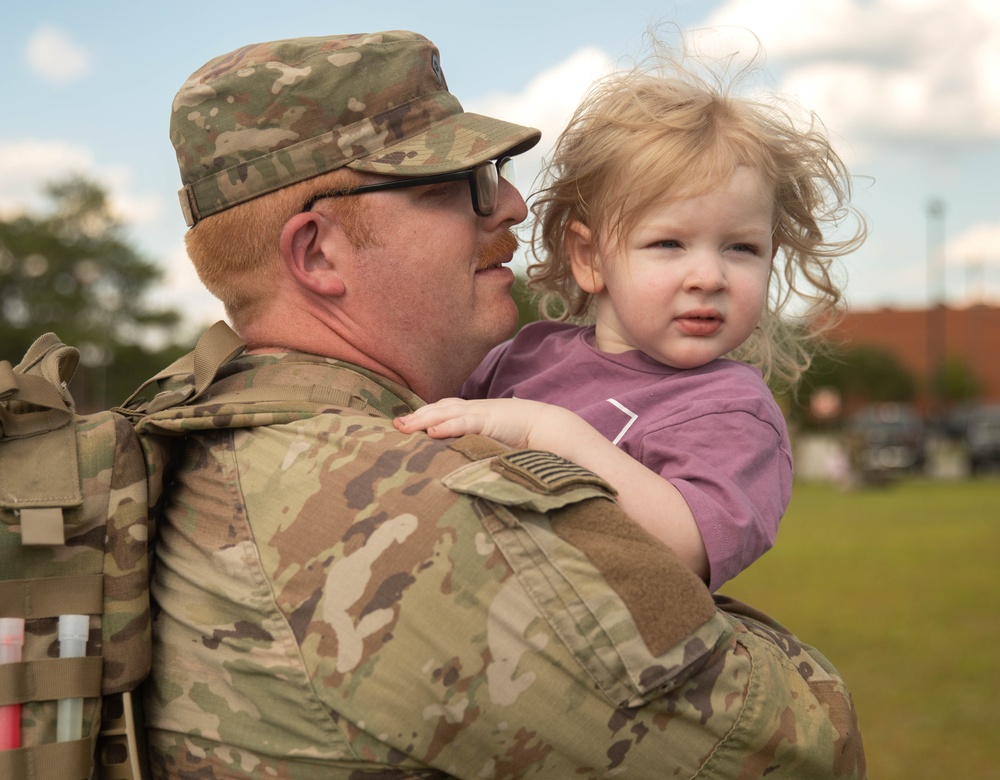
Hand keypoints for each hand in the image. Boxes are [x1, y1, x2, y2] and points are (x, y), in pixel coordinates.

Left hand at [394, 397, 561, 449]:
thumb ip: (477, 446)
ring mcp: (481, 414)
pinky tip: (431, 431)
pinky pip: (464, 422)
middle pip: (437, 410)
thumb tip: (462, 462)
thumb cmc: (523, 438)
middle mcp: (474, 410)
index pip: (443, 411)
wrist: (550, 427)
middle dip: (415, 417)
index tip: (403, 425)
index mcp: (474, 414)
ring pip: (445, 413)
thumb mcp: (494, 440)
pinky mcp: (490, 421)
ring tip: (403, 427)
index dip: (423, 416)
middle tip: (395, 426)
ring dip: (422, 419)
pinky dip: (447, 426)